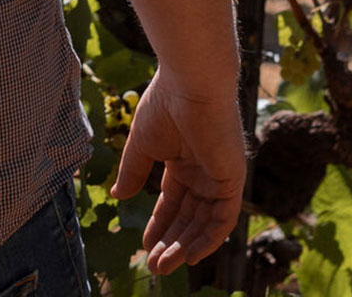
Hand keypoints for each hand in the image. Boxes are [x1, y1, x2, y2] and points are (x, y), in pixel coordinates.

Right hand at [110, 67, 246, 275]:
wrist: (189, 85)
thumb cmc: (164, 105)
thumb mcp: (142, 145)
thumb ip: (133, 172)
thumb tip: (118, 197)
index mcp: (182, 161)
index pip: (172, 201)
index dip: (159, 223)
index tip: (144, 245)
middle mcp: (203, 172)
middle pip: (187, 217)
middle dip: (170, 242)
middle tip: (153, 266)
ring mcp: (219, 178)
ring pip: (203, 223)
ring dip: (185, 246)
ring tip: (164, 265)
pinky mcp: (233, 181)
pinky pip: (223, 220)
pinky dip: (209, 239)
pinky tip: (191, 255)